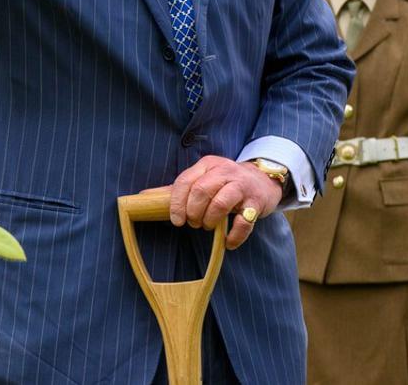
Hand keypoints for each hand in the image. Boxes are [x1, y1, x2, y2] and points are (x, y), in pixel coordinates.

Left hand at [168, 156, 283, 249]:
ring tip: (207, 226)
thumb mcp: (203, 178)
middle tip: (193, 223)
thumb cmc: (225, 182)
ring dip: (210, 220)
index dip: (177, 203)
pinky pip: (244, 222)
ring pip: (221, 203)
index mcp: (207, 165)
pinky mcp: (256, 202)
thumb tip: (144, 195)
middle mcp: (225, 172)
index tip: (176, 220)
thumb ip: (178, 188)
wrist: (263, 180)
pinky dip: (233, 236)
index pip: (185, 181)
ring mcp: (242, 186)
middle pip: (201, 190)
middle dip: (193, 211)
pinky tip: (227, 242)